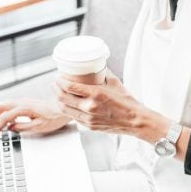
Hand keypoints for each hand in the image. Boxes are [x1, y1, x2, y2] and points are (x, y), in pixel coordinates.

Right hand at [0, 98, 70, 137]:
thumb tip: (10, 128)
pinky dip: (2, 111)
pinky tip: (2, 118)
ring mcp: (24, 101)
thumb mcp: (39, 126)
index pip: (6, 117)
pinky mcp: (26, 103)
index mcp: (25, 108)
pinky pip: (10, 105)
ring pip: (4, 104)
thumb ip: (23, 127)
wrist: (63, 108)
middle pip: (1, 106)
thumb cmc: (54, 117)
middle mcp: (23, 102)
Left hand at [55, 69, 169, 139]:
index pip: (70, 87)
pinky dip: (68, 109)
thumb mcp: (115, 83)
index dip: (60, 81)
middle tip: (55, 83)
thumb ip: (104, 73)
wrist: (135, 121)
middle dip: (56, 89)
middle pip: (63, 98)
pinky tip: (68, 104)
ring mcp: (88, 118)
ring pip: (65, 109)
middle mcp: (90, 107)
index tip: (58, 76)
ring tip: (58, 93)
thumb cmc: (127, 102)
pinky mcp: (89, 126)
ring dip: (58, 100)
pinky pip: (73, 117)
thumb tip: (97, 65)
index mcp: (96, 94)